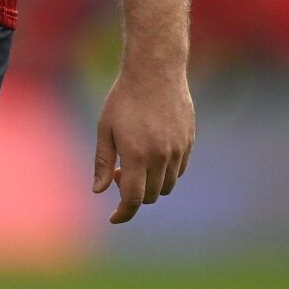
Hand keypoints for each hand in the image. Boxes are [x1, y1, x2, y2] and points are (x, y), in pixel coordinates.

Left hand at [92, 66, 194, 223]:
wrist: (155, 71)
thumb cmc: (124, 98)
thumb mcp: (105, 128)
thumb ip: (103, 162)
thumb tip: (99, 191)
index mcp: (137, 154)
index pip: (133, 198)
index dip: (123, 213)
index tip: (114, 217)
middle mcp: (161, 156)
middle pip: (150, 195)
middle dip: (134, 194)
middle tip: (119, 174)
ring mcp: (178, 149)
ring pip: (167, 185)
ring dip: (150, 184)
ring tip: (135, 162)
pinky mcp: (189, 141)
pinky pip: (179, 170)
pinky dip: (165, 173)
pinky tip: (152, 155)